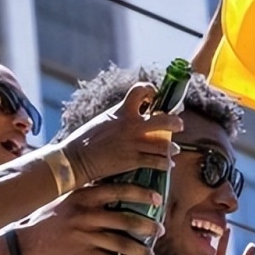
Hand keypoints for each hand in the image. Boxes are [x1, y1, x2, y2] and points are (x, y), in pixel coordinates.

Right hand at [16, 182, 164, 254]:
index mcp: (84, 196)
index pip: (118, 191)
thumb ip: (87, 195)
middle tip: (160, 230)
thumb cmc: (47, 219)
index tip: (158, 199)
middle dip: (147, 226)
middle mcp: (86, 214)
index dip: (140, 194)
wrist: (26, 243)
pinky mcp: (82, 253)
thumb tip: (113, 189)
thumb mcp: (66, 200)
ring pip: (120, 242)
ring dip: (140, 250)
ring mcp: (84, 234)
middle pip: (124, 218)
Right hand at [61, 83, 182, 185]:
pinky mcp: (133, 160)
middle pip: (163, 119)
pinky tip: (168, 165)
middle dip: (174, 122)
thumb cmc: (84, 140)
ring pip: (164, 144)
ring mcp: (133, 143)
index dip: (151, 91)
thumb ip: (119, 116)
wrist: (75, 160)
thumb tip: (130, 114)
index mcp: (121, 111)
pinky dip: (165, 163)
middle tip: (178, 125)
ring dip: (172, 148)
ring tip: (175, 150)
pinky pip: (157, 162)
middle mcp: (130, 125)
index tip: (154, 97)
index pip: (141, 90)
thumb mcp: (103, 120)